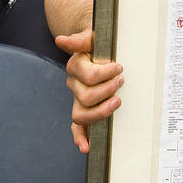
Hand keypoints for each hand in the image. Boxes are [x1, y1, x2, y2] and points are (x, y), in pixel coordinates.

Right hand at [55, 29, 123, 153]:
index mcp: (75, 66)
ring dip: (100, 112)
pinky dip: (79, 138)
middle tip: (120, 82)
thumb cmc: (97, 44)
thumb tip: (62, 40)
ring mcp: (78, 99)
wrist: (97, 48)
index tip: (118, 67)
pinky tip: (86, 146)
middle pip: (85, 96)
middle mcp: (74, 84)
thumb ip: (80, 39)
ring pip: (81, 114)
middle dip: (106, 90)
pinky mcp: (83, 109)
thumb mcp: (93, 36)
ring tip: (116, 102)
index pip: (87, 74)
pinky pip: (77, 127)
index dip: (104, 72)